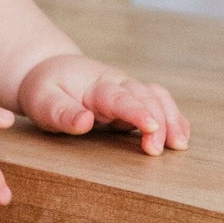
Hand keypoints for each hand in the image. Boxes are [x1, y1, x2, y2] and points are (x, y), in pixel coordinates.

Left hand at [19, 51, 188, 155]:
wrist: (49, 70)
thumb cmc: (45, 89)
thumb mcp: (43, 101)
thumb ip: (62, 113)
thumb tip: (85, 122)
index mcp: (96, 85)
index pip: (121, 97)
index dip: (138, 112)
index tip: (152, 127)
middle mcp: (118, 84)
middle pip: (146, 97)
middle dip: (159, 122)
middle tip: (157, 151)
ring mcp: (128, 91)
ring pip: (158, 98)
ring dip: (173, 119)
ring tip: (179, 145)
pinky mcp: (133, 101)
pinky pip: (159, 104)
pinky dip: (173, 118)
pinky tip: (180, 137)